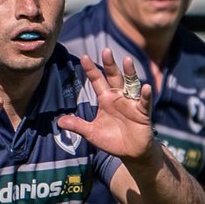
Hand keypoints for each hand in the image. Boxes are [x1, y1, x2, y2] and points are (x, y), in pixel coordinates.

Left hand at [57, 48, 155, 162]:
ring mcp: (131, 103)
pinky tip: (146, 87)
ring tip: (127, 60)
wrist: (131, 152)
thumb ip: (77, 125)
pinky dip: (145, 95)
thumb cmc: (112, 140)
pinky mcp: (142, 113)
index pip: (97, 81)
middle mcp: (118, 97)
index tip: (84, 57)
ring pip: (131, 84)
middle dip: (109, 64)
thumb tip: (59, 121)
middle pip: (114, 77)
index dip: (91, 69)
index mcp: (106, 99)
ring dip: (130, 72)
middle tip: (105, 50)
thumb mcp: (91, 133)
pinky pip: (144, 102)